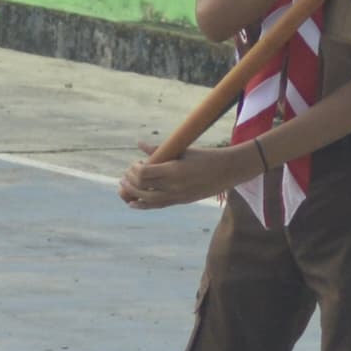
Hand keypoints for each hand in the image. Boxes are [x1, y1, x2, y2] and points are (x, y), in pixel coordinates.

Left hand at [119, 137, 262, 209]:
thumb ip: (159, 150)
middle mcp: (174, 187)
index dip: (134, 169)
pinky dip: (143, 205)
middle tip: (125, 174)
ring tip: (122, 188)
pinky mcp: (180, 201)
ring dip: (132, 194)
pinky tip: (132, 203)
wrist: (227, 171)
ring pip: (147, 200)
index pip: (144, 174)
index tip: (134, 163)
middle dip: (130, 181)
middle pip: (143, 188)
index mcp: (174, 171)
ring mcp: (177, 196)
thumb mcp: (182, 150)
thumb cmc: (205, 156)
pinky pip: (157, 206)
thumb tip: (139, 144)